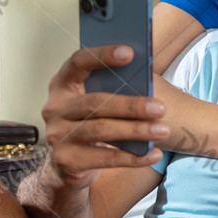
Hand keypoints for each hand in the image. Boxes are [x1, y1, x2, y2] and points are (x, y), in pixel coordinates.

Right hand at [42, 45, 167, 191]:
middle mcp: (55, 108)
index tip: (130, 53)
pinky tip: (154, 153)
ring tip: (162, 130)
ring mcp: (58, 135)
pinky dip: (133, 157)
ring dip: (136, 131)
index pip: (78, 62)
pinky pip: (105, 158)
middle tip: (160, 108)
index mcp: (62, 84)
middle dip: (131, 105)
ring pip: (101, 130)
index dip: (102, 56)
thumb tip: (146, 78)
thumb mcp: (95, 100)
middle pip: (95, 102)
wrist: (67, 164)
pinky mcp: (67, 161)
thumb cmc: (90, 121)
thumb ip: (113, 87)